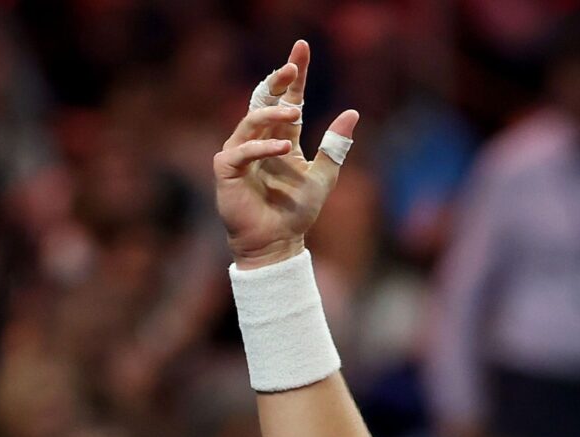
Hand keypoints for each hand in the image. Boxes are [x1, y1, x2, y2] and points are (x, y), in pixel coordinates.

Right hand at [213, 39, 360, 269]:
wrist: (277, 243)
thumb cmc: (296, 213)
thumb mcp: (323, 176)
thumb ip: (336, 145)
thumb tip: (353, 111)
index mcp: (280, 138)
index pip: (287, 99)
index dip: (294, 76)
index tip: (302, 49)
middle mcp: (258, 140)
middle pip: (264, 100)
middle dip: (276, 80)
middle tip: (292, 66)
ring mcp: (239, 153)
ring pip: (252, 120)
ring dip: (273, 114)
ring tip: (294, 113)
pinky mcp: (227, 169)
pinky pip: (243, 151)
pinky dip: (264, 147)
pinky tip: (285, 148)